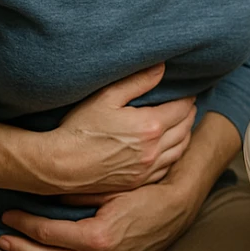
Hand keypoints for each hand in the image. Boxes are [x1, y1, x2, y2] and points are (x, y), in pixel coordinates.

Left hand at [0, 181, 193, 250]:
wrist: (178, 208)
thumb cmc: (146, 192)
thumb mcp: (111, 187)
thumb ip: (78, 192)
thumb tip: (45, 191)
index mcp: (97, 237)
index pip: (47, 233)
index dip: (23, 224)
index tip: (8, 215)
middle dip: (20, 248)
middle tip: (1, 237)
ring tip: (16, 250)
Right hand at [39, 63, 196, 194]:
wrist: (60, 165)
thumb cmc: (79, 128)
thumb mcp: (107, 97)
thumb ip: (138, 81)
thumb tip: (162, 68)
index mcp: (150, 127)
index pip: (181, 109)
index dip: (187, 99)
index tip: (188, 92)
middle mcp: (153, 150)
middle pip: (184, 129)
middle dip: (189, 114)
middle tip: (188, 105)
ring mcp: (146, 170)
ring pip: (179, 150)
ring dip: (185, 135)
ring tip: (183, 124)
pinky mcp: (138, 182)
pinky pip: (166, 168)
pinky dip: (173, 155)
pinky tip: (169, 148)